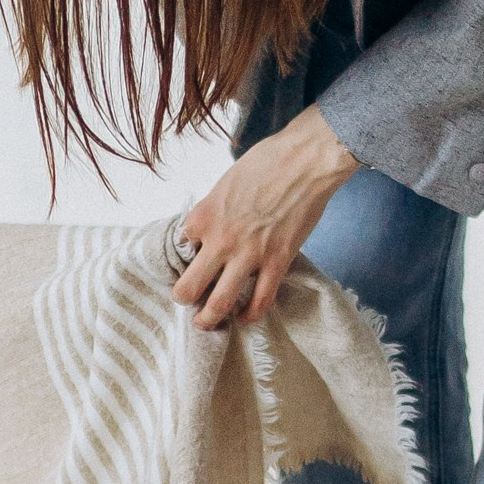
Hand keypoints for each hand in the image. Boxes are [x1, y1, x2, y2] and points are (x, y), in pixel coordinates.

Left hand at [171, 108, 360, 329]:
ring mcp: (248, 255)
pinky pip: (260, 301)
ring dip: (209, 319)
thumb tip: (210, 226)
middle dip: (184, 299)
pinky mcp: (277, 262)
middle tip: (187, 302)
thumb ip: (213, 210)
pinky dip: (251, 314)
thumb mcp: (224, 183)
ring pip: (219, 303)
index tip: (189, 264)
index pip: (178, 250)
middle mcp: (219, 240)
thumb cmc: (266, 162)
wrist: (304, 161)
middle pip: (188, 287)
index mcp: (202, 217)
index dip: (182, 259)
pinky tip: (247, 316)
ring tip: (206, 323)